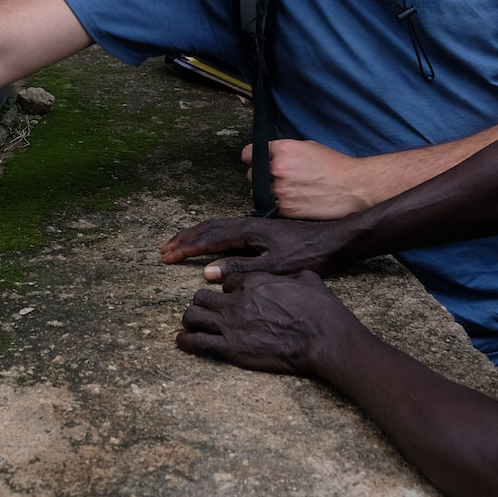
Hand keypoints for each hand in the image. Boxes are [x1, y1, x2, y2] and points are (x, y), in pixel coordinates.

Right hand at [159, 211, 357, 281]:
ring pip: (216, 226)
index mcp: (247, 231)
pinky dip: (210, 233)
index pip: (208, 239)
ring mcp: (254, 225)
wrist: (334, 240)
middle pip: (207, 228)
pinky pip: (226, 228)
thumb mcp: (273, 268)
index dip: (186, 248)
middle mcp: (247, 224)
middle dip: (184, 239)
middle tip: (163, 250)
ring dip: (195, 234)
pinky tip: (210, 241)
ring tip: (179, 243)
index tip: (167, 257)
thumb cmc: (307, 255)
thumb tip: (207, 272)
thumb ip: (240, 270)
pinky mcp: (261, 229)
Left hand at [175, 270, 357, 376]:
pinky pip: (196, 342)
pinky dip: (185, 342)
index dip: (227, 291)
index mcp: (253, 281)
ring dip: (191, 321)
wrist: (323, 337)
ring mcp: (230, 324)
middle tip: (206, 313)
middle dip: (203, 305)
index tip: (230, 300)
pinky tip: (182, 341)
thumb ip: (293, 277)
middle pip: (201, 297)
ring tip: (191, 327)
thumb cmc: (321, 310)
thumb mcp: (308, 280)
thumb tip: (296, 279)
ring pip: (192, 316)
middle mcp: (236, 300)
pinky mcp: (230, 348)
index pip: (225, 282)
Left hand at [242, 138, 379, 219]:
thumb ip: (285, 151)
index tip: (253, 161)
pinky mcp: (286, 209)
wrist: (353, 187)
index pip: (249, 153)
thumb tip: (271, 155)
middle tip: (277, 178)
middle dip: (261, 176)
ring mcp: (280, 190)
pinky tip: (291, 200)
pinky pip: (270, 207)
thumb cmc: (335, 165)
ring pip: (259, 193)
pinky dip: (277, 205)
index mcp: (283, 149)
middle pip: (252, 174)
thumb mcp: (308, 147)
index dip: (251, 158)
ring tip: (286, 191)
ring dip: (268, 192)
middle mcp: (278, 169)